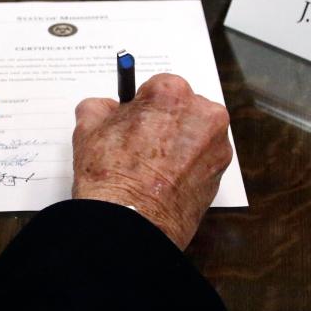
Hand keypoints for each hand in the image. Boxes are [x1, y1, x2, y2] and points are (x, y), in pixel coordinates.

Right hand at [72, 74, 232, 249]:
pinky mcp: (222, 172)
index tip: (134, 120)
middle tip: (143, 145)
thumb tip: (105, 107)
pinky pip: (204, 158)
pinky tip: (167, 180)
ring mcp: (216, 144)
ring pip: (196, 133)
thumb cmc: (111, 175)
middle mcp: (203, 113)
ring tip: (154, 166)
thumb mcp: (88, 129)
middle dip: (166, 121)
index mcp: (172, 92)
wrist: (130, 223)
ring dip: (180, 142)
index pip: (159, 87)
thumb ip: (99, 107)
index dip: (143, 105)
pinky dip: (189, 165)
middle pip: (184, 107)